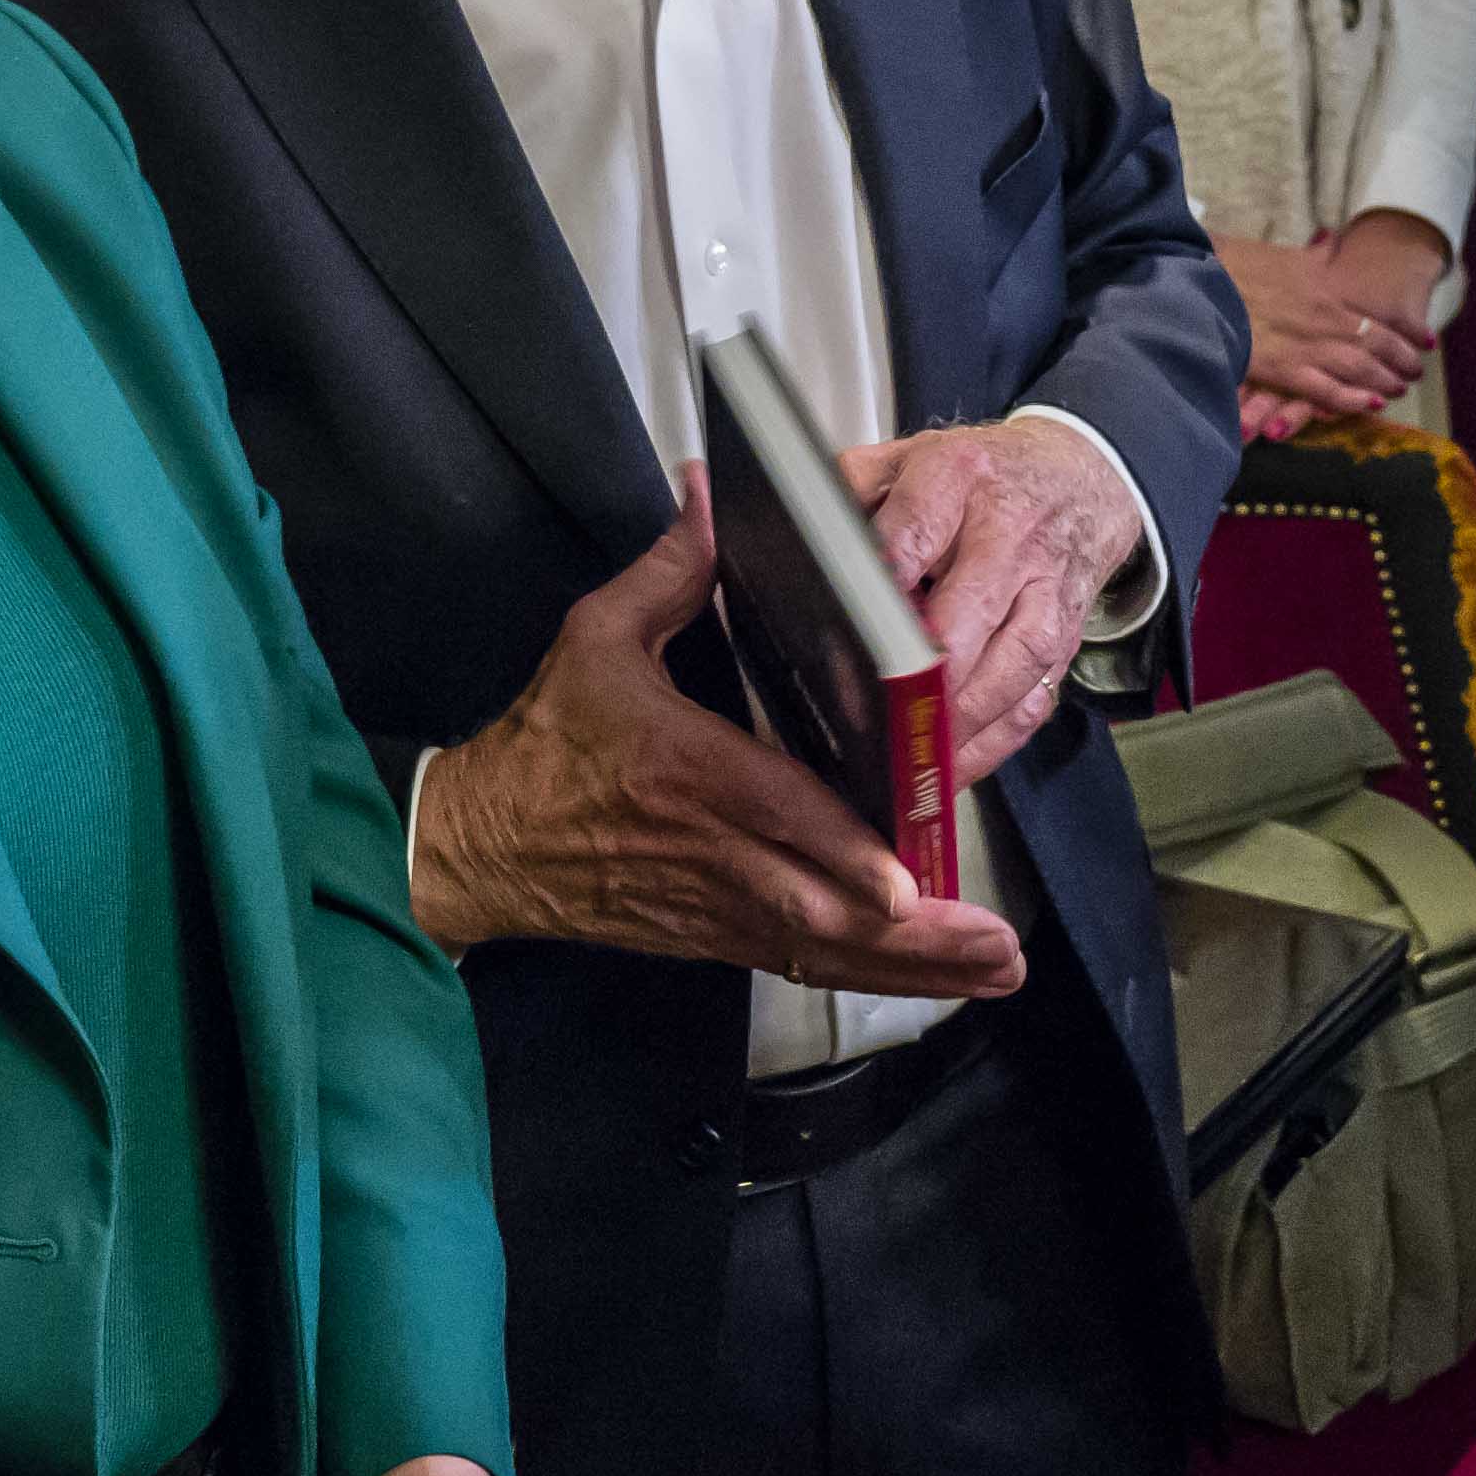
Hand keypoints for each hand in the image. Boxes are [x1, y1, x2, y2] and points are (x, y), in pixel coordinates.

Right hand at [412, 507, 1020, 996]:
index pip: (774, 817)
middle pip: (821, 907)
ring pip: (823, 949)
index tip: (903, 881)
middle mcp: (708, 851)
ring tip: (992, 970)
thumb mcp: (594, 640)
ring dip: (911, 967)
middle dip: (915, 935)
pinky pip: (802, 964)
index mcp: (683, 770)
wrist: (479, 846)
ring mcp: (714, 904)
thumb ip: (669, 573)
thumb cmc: (542, 743)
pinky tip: (935, 978)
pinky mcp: (714, 935)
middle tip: (996, 946)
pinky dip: (870, 975)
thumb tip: (710, 497)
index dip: (840, 854)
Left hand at [856, 416, 1143, 773]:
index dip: (879, 593)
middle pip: (967, 610)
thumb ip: (852, 493)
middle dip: (926, 672)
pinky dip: (996, 741)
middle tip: (884, 715)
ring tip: (919, 758)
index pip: (910, 537)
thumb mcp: (907, 458)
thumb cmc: (980, 479)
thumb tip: (804, 545)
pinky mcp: (1065, 636)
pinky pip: (1035, 697)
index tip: (850, 640)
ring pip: (1012, 662)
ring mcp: (1043, 588)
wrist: (1078, 479)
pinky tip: (957, 766)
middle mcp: (1006, 534)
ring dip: (964, 717)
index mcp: (955, 479)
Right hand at [1217, 230, 1428, 431]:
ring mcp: (1305, 346)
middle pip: (1376, 345)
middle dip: (1401, 362)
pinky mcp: (1281, 370)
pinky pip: (1325, 390)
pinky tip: (1371, 405)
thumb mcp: (1284, 254)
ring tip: (1398, 390)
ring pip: (1359, 369)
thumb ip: (1314, 253)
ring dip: (1384, 382)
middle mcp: (1324, 319)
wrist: (1201, 282)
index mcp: (1326, 290)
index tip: (1425, 343)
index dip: (1406, 334)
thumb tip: (1333, 239)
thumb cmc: (1237, 265)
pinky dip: (1351, 400)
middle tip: (1415, 374)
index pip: (1378, 317)